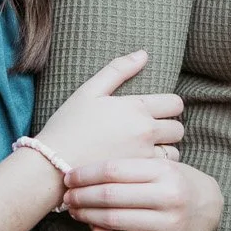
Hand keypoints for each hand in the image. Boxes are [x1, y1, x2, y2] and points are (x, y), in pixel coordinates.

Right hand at [38, 51, 184, 170]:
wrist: (52, 164)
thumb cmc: (68, 124)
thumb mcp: (89, 91)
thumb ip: (118, 70)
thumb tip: (143, 54)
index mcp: (136, 107)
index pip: (175, 103)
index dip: (169, 106)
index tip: (158, 111)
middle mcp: (145, 130)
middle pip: (178, 128)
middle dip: (169, 127)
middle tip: (153, 131)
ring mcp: (143, 155)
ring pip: (174, 151)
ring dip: (166, 149)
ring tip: (148, 150)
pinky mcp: (137, 176)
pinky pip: (161, 170)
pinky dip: (156, 168)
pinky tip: (142, 166)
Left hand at [64, 159, 222, 230]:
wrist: (209, 207)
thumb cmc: (177, 180)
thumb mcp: (162, 164)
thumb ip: (131, 165)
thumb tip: (84, 171)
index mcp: (165, 171)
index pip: (114, 170)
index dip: (86, 174)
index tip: (69, 176)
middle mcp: (168, 197)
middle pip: (111, 196)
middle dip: (82, 196)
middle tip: (67, 195)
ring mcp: (167, 224)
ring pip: (114, 221)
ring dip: (87, 215)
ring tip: (75, 210)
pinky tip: (93, 227)